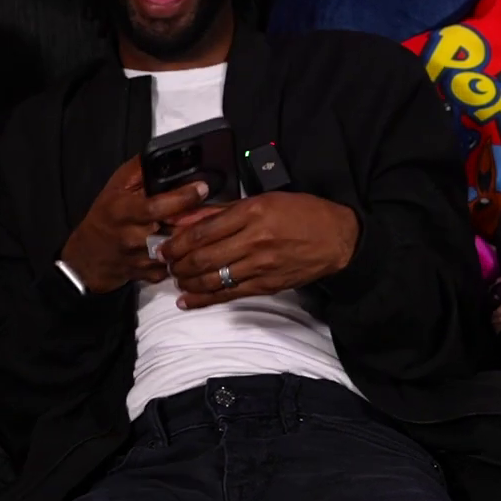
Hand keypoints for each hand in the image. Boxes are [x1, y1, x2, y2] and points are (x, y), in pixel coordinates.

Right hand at [60, 157, 210, 293]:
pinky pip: (177, 265)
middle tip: (222, 208)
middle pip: (173, 230)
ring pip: (180, 250)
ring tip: (218, 225)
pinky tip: (202, 245)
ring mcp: (142, 259)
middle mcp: (132, 236)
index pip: (155, 206)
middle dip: (200, 220)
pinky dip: (191, 255)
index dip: (181, 198)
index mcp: (122, 211)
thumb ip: (139, 170)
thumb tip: (164, 155)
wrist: (88, 258)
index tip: (202, 188)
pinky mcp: (151, 274)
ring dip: (199, 239)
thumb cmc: (104, 217)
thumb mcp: (115, 187)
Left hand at [159, 191, 358, 308]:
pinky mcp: (265, 285)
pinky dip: (204, 299)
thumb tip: (188, 216)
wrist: (337, 239)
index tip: (164, 244)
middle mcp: (254, 240)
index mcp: (253, 213)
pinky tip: (187, 300)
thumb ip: (223, 210)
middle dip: (177, 262)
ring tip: (174, 278)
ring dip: (187, 280)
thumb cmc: (302, 213)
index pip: (204, 230)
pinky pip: (228, 295)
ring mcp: (260, 266)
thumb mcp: (263, 199)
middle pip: (204, 256)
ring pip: (213, 278)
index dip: (178, 241)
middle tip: (163, 262)